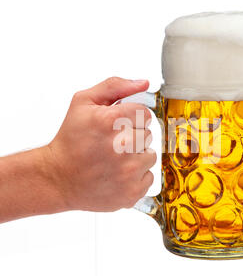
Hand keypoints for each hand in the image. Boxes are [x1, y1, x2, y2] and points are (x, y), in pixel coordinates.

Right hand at [45, 77, 155, 211]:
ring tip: (115, 160)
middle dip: (133, 136)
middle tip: (113, 144)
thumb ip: (114, 87)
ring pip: (150, 155)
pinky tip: (118, 174)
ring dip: (136, 156)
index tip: (120, 125)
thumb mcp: (83, 103)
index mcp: (109, 121)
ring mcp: (127, 172)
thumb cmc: (71, 141)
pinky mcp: (131, 192)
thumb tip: (143, 83)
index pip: (145, 113)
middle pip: (148, 134)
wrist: (58, 178)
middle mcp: (121, 147)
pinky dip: (136, 176)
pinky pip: (149, 176)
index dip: (132, 118)